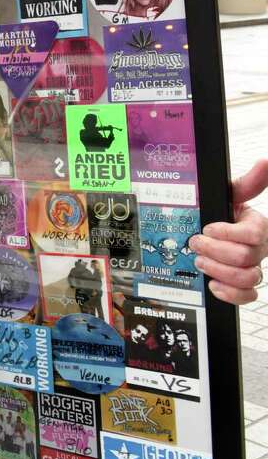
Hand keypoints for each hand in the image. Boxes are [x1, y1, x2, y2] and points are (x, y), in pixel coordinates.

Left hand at [191, 159, 267, 303]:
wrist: (210, 232)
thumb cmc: (222, 213)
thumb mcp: (230, 195)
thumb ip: (249, 182)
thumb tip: (265, 162)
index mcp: (257, 226)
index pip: (254, 234)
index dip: (228, 233)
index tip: (208, 228)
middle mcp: (257, 249)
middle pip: (245, 257)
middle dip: (215, 251)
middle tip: (196, 243)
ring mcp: (251, 268)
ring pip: (247, 277)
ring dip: (218, 270)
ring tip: (200, 262)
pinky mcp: (242, 285)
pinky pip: (247, 296)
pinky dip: (230, 293)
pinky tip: (214, 284)